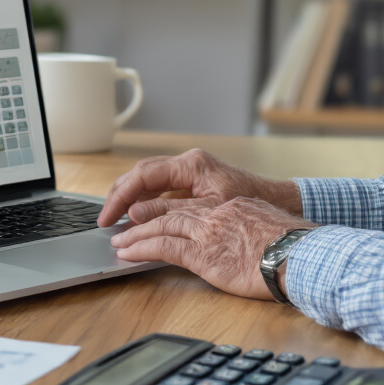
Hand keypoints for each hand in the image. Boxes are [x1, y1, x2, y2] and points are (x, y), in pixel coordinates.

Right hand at [97, 149, 301, 227]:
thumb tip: (135, 213)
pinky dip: (145, 202)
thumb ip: (168, 211)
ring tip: (115, 220)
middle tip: (105, 221)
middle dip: (119, 197)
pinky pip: (160, 189)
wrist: (279, 206)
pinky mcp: (193, 183)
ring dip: (130, 200)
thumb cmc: (250, 206)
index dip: (121, 197)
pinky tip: (136, 217)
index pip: (142, 175)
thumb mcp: (207, 213)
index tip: (108, 217)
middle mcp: (188, 163)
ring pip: (148, 181)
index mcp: (191, 164)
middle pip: (141, 175)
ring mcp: (190, 172)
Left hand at [110, 198, 317, 300]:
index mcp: (233, 205)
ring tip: (117, 242)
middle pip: (169, 210)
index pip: (191, 205)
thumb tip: (254, 241)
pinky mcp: (203, 253)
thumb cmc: (297, 250)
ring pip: (160, 226)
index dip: (167, 209)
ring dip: (134, 234)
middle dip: (142, 218)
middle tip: (122, 225)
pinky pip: (163, 247)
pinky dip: (141, 248)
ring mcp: (208, 232)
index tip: (152, 215)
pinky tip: (127, 253)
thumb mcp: (272, 228)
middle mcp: (217, 213)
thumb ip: (253, 228)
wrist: (303, 256)